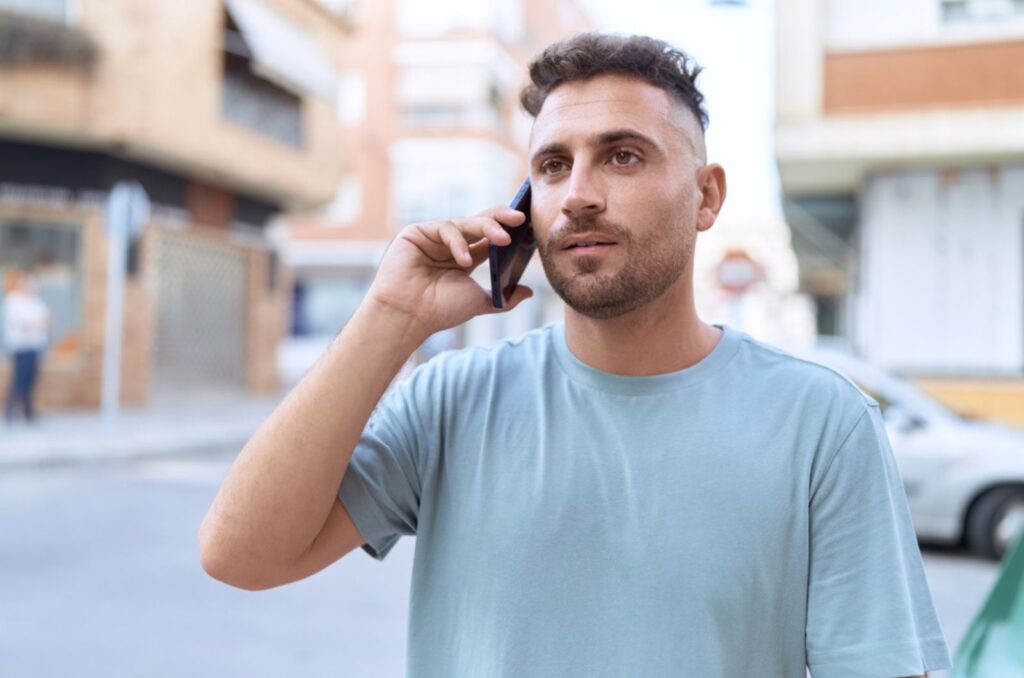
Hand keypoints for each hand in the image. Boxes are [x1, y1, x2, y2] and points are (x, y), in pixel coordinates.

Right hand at [366, 206, 534, 337]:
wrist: (408, 316)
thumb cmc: (439, 310)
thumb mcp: (480, 301)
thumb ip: (504, 297)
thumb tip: (530, 293)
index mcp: (466, 257)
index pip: (491, 238)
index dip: (510, 230)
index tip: (530, 228)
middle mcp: (451, 244)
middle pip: (481, 223)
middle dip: (502, 218)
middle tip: (521, 218)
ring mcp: (434, 237)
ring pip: (466, 223)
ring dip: (487, 228)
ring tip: (504, 240)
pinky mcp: (417, 232)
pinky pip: (445, 228)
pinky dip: (458, 243)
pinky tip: (465, 261)